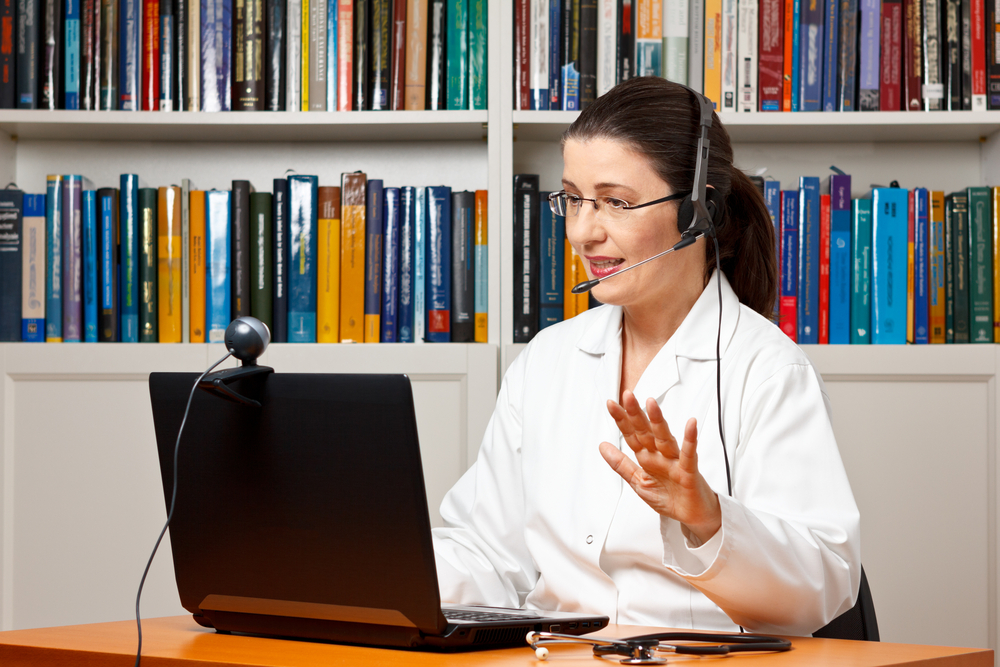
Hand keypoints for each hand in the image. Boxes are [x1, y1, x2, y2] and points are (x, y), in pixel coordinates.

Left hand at [600, 391, 721, 543]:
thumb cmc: (670, 497)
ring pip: (665, 438)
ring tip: (651, 403)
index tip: (611, 404)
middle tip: (627, 396)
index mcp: (647, 458)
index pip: (632, 435)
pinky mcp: (689, 472)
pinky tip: (690, 424)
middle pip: (646, 431)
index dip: (621, 420)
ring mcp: (675, 461)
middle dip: (636, 414)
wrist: (693, 516)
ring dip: (658, 421)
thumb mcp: (638, 482)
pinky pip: (689, 454)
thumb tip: (602, 446)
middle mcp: (660, 456)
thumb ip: (621, 464)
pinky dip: (690, 439)